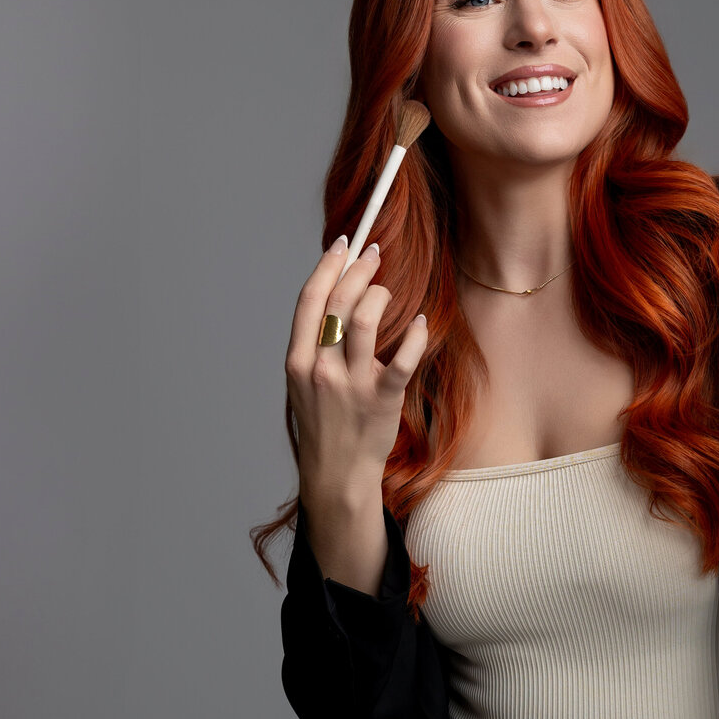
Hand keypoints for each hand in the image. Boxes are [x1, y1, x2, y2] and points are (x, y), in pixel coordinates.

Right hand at [285, 238, 428, 503]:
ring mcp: (351, 385)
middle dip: (358, 269)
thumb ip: (316, 344)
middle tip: (374, 253)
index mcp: (298, 361)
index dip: (327, 266)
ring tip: (387, 291)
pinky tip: (420, 323)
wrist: (336, 473)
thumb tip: (336, 295)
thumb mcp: (305, 382)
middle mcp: (322, 369)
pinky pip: (403, 360)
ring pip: (367, 321)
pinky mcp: (382, 400)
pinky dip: (415, 336)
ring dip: (381, 295)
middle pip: (338, 303)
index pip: (310, 300)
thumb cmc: (324, 423)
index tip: (343, 244)